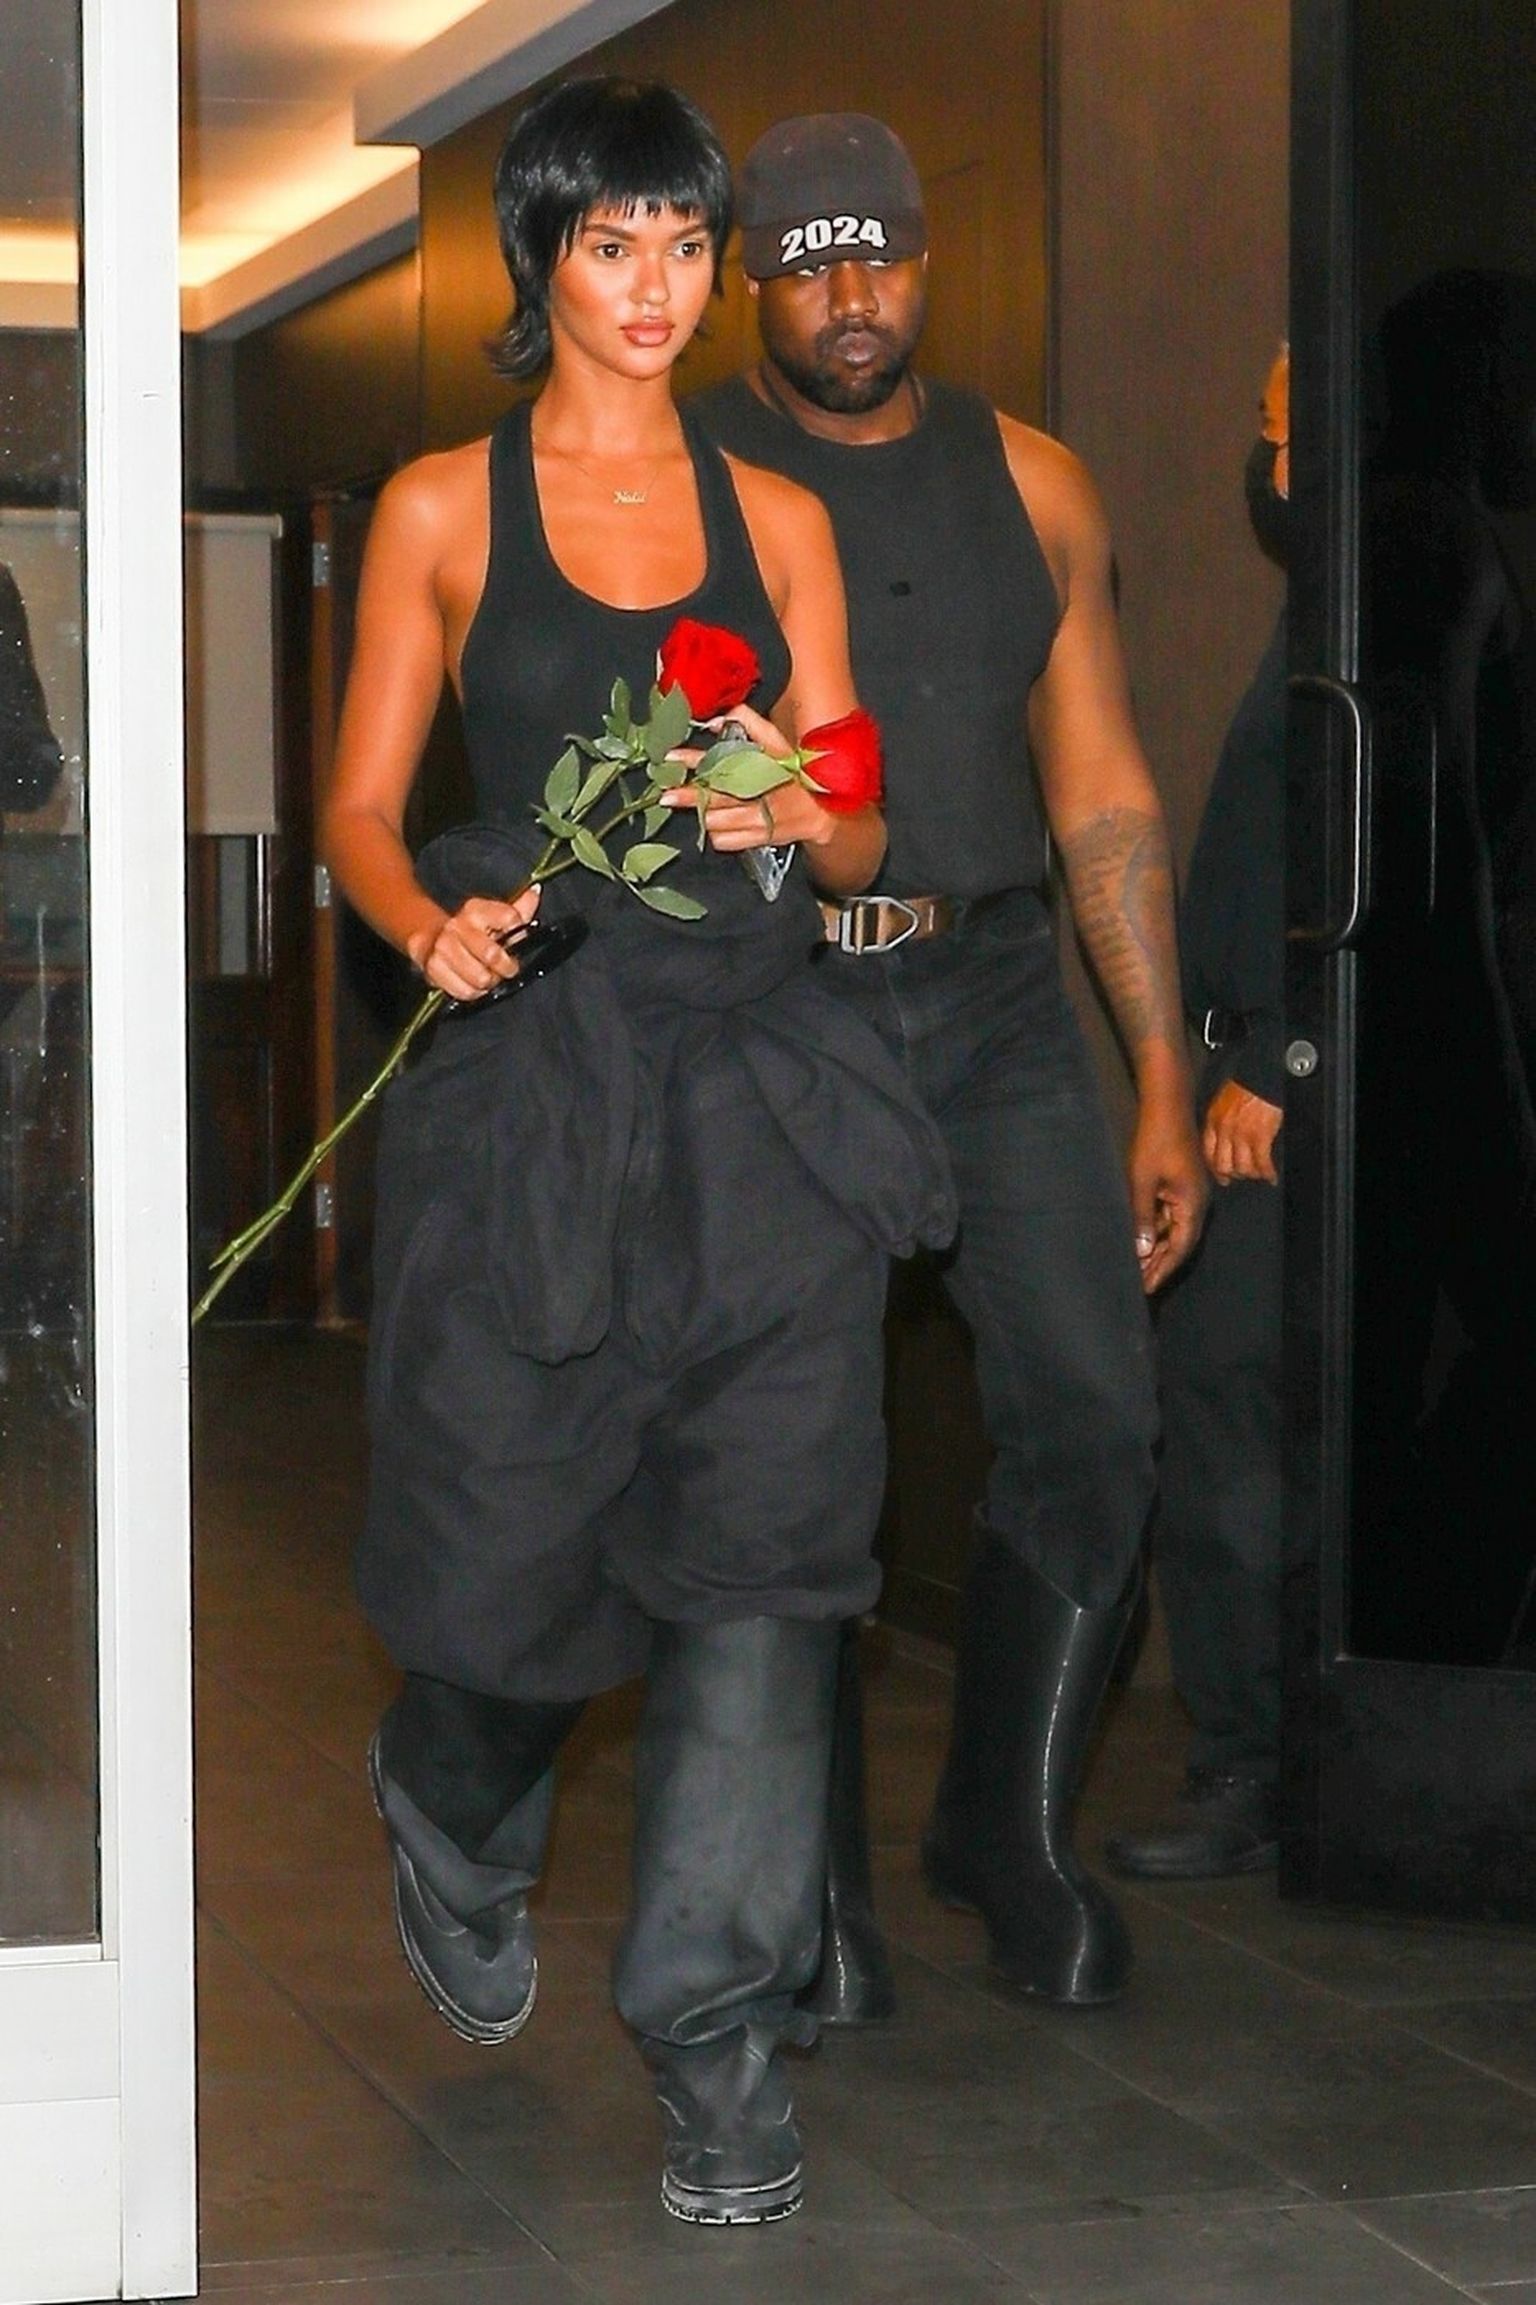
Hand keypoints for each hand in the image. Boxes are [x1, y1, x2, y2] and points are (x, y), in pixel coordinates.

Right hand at [407, 885, 540, 1002]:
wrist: (434, 939)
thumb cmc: (475, 932)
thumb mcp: (497, 917)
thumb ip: (520, 909)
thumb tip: (535, 892)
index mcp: (476, 910)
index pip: (509, 918)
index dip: (519, 933)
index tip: (518, 941)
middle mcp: (458, 926)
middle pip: (492, 955)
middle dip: (505, 967)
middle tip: (506, 969)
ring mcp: (443, 947)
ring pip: (480, 977)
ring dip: (489, 982)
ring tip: (489, 977)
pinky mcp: (434, 967)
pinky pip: (465, 991)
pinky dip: (473, 992)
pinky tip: (474, 984)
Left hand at [662, 702, 837, 852]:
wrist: (824, 812)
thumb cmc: (797, 774)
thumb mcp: (777, 741)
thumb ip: (748, 724)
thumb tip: (713, 721)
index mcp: (757, 769)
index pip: (720, 762)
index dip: (693, 760)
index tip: (671, 757)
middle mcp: (754, 798)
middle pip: (711, 799)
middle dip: (687, 796)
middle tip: (667, 796)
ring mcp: (755, 823)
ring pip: (714, 822)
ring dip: (704, 814)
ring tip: (699, 807)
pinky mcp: (757, 840)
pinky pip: (724, 841)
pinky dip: (717, 833)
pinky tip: (720, 824)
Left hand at [1128, 1093, 1210, 1293]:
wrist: (1166, 1107)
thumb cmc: (1153, 1142)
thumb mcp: (1142, 1182)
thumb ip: (1142, 1217)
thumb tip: (1141, 1251)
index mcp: (1192, 1205)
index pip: (1179, 1248)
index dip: (1163, 1269)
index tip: (1147, 1288)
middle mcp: (1197, 1203)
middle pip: (1179, 1243)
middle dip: (1159, 1264)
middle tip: (1141, 1285)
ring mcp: (1190, 1193)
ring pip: (1174, 1229)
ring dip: (1156, 1247)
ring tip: (1137, 1267)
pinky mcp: (1182, 1185)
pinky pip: (1170, 1214)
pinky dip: (1156, 1228)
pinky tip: (1140, 1239)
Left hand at [1203, 1078, 1282, 1185]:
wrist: (1260, 1075)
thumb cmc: (1245, 1085)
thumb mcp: (1221, 1103)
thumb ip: (1219, 1122)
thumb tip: (1222, 1140)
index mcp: (1213, 1121)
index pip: (1208, 1153)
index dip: (1215, 1168)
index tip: (1220, 1175)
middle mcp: (1224, 1131)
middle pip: (1223, 1165)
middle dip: (1232, 1175)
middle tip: (1239, 1177)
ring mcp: (1241, 1135)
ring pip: (1242, 1167)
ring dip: (1251, 1174)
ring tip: (1258, 1174)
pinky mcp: (1260, 1136)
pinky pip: (1262, 1163)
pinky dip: (1267, 1173)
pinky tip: (1271, 1176)